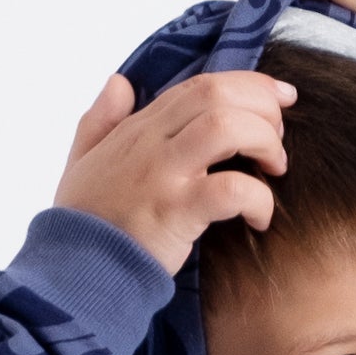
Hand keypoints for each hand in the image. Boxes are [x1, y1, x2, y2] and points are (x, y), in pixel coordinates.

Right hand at [52, 69, 293, 277]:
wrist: (74, 271)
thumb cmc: (82, 222)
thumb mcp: (81, 160)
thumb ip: (100, 119)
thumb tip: (119, 83)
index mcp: (138, 127)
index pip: (200, 85)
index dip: (248, 85)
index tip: (281, 98)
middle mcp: (151, 142)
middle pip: (216, 94)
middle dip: (262, 107)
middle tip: (279, 140)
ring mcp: (163, 174)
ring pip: (225, 127)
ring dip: (264, 142)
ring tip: (275, 170)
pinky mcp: (176, 212)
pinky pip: (230, 190)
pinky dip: (258, 200)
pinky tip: (260, 219)